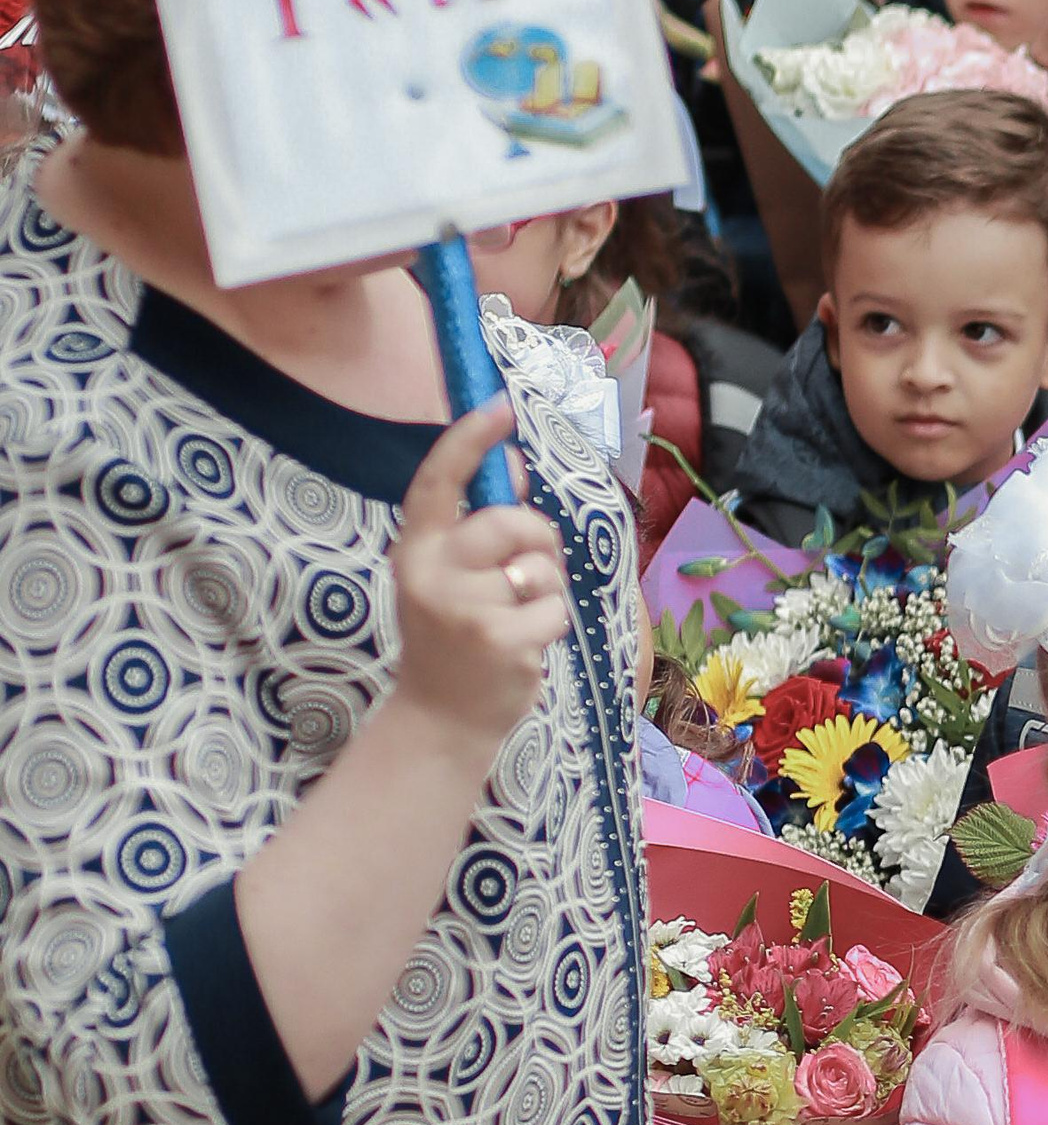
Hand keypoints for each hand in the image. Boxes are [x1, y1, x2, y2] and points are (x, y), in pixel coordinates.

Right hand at [387, 402, 568, 752]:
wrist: (440, 719)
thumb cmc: (454, 635)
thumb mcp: (451, 576)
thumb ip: (480, 525)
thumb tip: (515, 463)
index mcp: (416, 550)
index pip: (438, 481)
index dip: (470, 439)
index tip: (500, 405)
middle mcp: (430, 573)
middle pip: (511, 522)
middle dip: (539, 540)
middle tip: (529, 571)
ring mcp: (462, 608)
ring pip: (541, 568)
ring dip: (546, 590)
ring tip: (516, 618)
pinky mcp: (498, 640)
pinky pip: (554, 608)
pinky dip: (552, 625)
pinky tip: (522, 647)